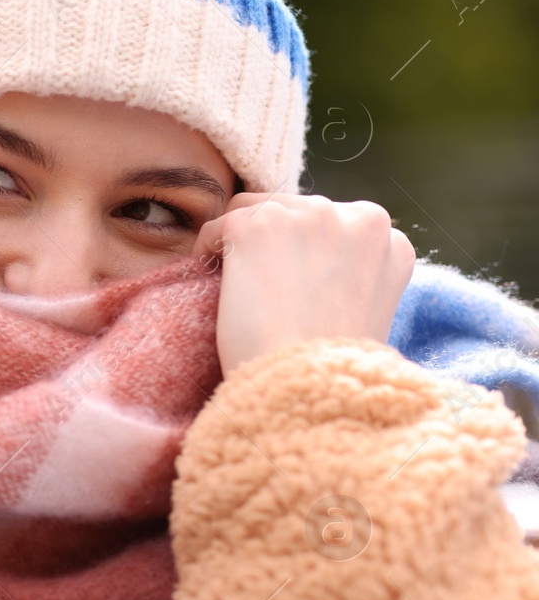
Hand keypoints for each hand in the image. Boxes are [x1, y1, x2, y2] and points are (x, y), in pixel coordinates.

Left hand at [192, 193, 415, 376]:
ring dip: (243, 243)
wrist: (309, 389)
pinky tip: (213, 282)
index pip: (335, 225)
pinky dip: (209, 250)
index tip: (291, 283)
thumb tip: (313, 262)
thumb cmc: (330, 368)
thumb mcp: (364, 311)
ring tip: (239, 287)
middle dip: (275, 243)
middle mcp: (358, 218)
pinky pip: (219, 224)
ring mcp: (309, 216)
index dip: (305, 253)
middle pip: (296, 210)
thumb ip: (351, 274)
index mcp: (390, 240)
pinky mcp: (260, 225)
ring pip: (255, 210)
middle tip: (259, 288)